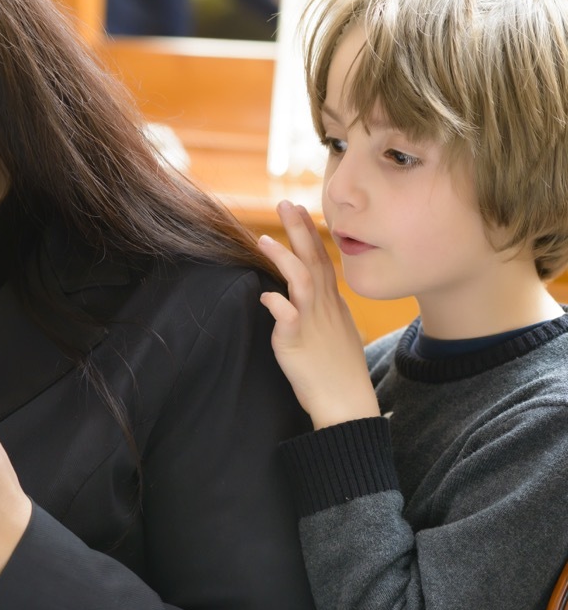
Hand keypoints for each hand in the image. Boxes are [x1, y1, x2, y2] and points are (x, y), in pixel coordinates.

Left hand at [258, 201, 378, 428]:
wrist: (347, 406)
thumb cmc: (337, 372)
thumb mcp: (335, 332)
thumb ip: (318, 310)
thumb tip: (295, 296)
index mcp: (333, 304)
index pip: (321, 260)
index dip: (309, 234)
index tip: (298, 209)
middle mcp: (325, 308)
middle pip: (314, 261)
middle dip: (300, 231)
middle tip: (286, 204)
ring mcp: (314, 324)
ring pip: (301, 282)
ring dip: (284, 260)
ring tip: (263, 239)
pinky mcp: (299, 344)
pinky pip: (289, 319)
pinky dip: (278, 305)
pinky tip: (265, 294)